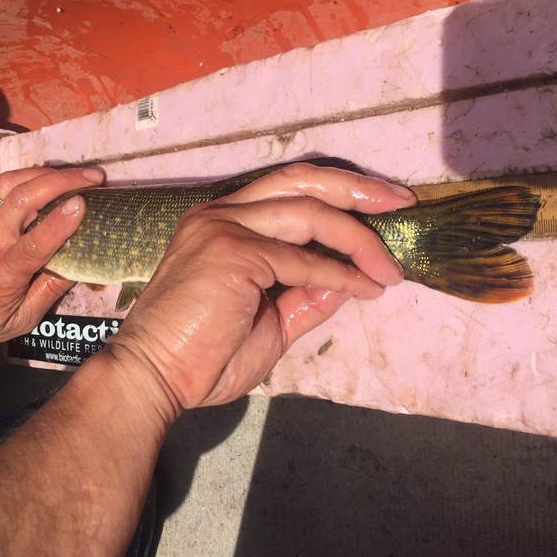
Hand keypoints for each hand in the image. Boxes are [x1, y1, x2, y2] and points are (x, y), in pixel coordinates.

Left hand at [0, 167, 102, 346]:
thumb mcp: (18, 320)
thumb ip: (49, 292)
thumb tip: (80, 266)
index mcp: (1, 275)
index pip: (33, 244)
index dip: (59, 222)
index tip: (83, 203)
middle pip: (22, 199)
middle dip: (61, 181)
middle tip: (93, 178)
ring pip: (9, 184)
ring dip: (44, 173)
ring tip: (73, 174)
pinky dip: (26, 177)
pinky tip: (45, 179)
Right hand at [103, 162, 414, 416]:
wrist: (154, 377)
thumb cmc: (203, 355)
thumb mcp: (270, 322)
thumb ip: (306, 294)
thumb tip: (348, 280)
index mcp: (224, 221)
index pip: (290, 190)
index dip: (339, 195)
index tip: (382, 212)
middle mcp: (221, 213)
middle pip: (302, 179)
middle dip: (358, 188)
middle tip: (402, 202)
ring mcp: (223, 227)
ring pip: (309, 212)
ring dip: (359, 238)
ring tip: (390, 267)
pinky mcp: (231, 251)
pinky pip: (301, 257)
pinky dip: (339, 272)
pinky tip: (364, 288)